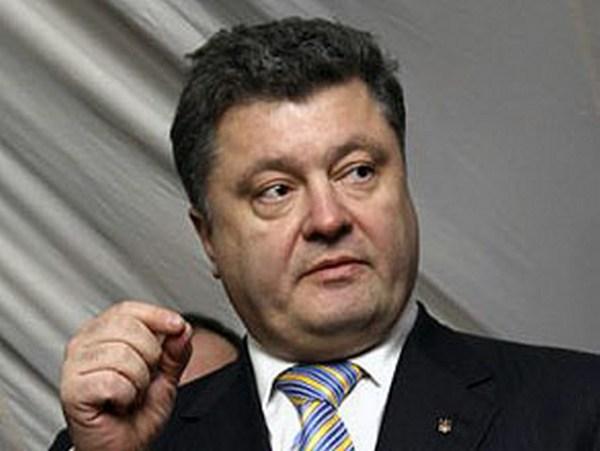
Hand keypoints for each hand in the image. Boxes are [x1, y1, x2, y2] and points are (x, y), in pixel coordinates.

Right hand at [59, 301, 191, 450]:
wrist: (124, 447)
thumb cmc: (138, 412)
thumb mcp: (167, 376)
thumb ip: (176, 352)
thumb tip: (183, 331)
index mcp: (102, 332)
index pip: (128, 309)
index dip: (157, 315)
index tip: (177, 326)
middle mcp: (84, 344)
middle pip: (130, 328)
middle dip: (150, 356)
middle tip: (142, 378)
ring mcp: (74, 366)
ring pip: (123, 356)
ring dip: (138, 381)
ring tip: (129, 392)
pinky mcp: (71, 390)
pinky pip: (113, 382)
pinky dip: (126, 396)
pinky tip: (118, 402)